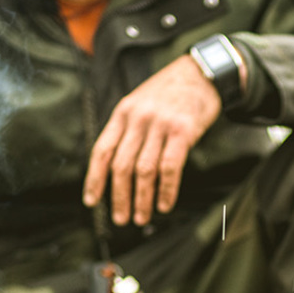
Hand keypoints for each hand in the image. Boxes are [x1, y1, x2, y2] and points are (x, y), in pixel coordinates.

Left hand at [83, 52, 240, 225]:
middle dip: (118, 197)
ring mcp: (160, 125)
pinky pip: (170, 168)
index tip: (92, 201)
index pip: (101, 150)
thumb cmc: (170, 93)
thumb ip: (127, 129)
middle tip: (120, 219)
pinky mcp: (183, 131)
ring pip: (144, 170)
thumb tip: (117, 168)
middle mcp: (138, 119)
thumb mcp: (140, 103)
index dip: (94, 179)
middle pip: (121, 165)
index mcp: (123, 113)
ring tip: (141, 217)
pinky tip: (165, 204)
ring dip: (141, 199)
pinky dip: (166, 190)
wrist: (201, 73)